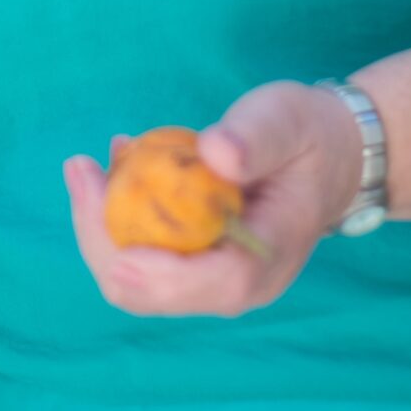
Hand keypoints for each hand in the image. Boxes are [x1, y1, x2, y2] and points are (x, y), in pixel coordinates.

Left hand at [63, 81, 365, 317]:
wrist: (329, 157)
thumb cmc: (308, 137)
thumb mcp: (288, 120)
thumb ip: (255, 137)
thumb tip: (216, 154)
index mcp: (264, 262)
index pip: (199, 282)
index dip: (143, 259)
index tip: (99, 200)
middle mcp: (233, 287)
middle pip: (145, 290)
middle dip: (99, 234)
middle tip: (81, 166)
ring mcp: (209, 283)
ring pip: (131, 279)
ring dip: (100, 224)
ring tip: (94, 162)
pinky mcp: (191, 268)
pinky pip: (139, 257)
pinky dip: (115, 218)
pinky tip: (115, 167)